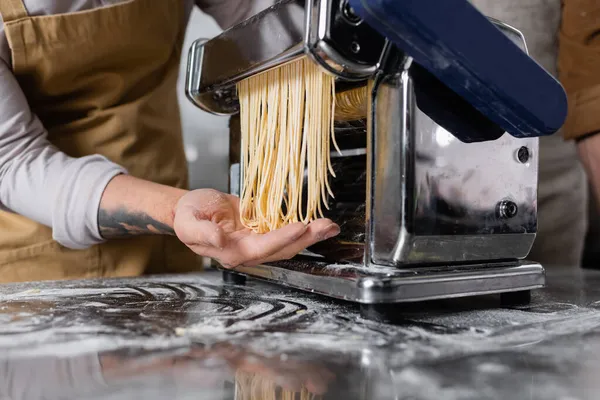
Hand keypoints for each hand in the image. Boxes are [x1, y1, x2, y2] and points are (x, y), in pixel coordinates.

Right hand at [173, 189, 339, 267]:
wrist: (193, 209)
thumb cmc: (188, 214)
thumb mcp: (189, 221)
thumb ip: (203, 233)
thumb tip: (219, 241)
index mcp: (230, 252)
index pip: (261, 248)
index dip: (281, 239)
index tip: (299, 226)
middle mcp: (248, 252)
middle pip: (282, 250)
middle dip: (306, 239)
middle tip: (327, 226)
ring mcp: (257, 244)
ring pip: (289, 244)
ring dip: (310, 236)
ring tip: (330, 226)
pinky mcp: (263, 233)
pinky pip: (286, 233)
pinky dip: (303, 229)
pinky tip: (319, 222)